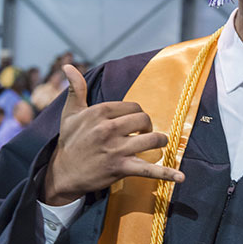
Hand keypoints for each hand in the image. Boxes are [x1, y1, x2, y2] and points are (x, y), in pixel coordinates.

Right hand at [42, 64, 183, 205]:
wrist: (61, 174)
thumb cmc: (69, 141)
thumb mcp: (71, 113)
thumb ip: (76, 88)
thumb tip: (69, 65)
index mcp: (100, 112)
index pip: (134, 106)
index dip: (137, 114)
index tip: (134, 122)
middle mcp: (109, 128)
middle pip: (144, 120)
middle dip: (148, 126)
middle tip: (143, 133)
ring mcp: (116, 149)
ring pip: (151, 139)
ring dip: (159, 141)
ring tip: (158, 144)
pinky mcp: (120, 168)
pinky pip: (148, 169)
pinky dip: (166, 173)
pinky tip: (181, 177)